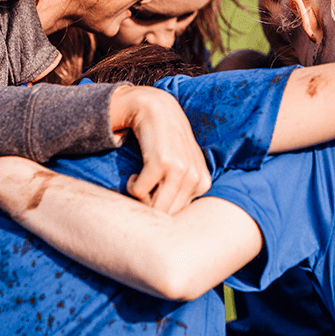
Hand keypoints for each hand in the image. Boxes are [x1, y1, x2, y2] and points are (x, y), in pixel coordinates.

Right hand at [111, 86, 210, 213]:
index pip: (181, 215)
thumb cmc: (167, 142)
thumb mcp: (184, 165)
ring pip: (155, 207)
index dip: (162, 210)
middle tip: (142, 192)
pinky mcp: (162, 163)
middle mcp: (195, 178)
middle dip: (150, 207)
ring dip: (140, 199)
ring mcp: (181, 171)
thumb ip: (184, 190)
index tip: (153, 197)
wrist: (156, 109)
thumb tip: (172, 226)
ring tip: (139, 182)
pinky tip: (133, 173)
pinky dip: (131, 186)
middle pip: (168, 214)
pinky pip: (139, 192)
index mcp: (203, 183)